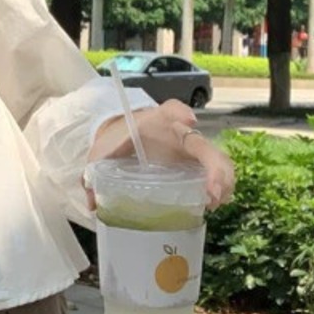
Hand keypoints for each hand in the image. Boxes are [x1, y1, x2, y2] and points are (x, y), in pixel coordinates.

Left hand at [85, 102, 235, 209]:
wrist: (125, 138)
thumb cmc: (118, 142)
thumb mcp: (102, 153)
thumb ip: (92, 173)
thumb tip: (90, 202)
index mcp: (154, 121)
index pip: (171, 109)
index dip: (180, 113)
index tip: (188, 121)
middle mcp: (179, 133)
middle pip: (203, 143)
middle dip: (214, 166)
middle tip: (212, 192)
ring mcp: (190, 150)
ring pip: (217, 159)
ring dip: (223, 180)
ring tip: (215, 202)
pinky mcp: (196, 165)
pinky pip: (216, 172)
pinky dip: (221, 187)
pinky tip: (215, 203)